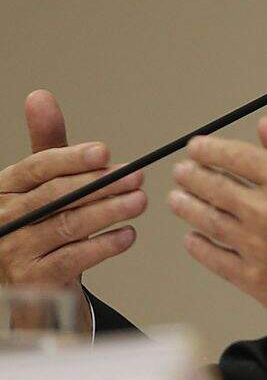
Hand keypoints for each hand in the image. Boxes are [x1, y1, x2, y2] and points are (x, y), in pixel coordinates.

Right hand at [0, 91, 146, 332]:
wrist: (32, 284)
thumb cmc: (41, 223)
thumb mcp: (42, 182)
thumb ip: (48, 144)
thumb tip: (39, 96)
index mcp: (2, 189)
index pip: (37, 167)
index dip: (71, 158)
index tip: (105, 153)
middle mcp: (3, 219)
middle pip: (56, 195)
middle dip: (102, 184)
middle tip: (138, 176)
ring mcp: (13, 252)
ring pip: (68, 225)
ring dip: (110, 211)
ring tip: (140, 201)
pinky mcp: (33, 280)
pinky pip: (74, 258)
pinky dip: (104, 245)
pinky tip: (128, 234)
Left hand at [168, 116, 266, 344]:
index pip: (234, 156)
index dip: (209, 148)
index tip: (198, 146)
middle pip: (213, 186)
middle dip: (192, 174)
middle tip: (182, 171)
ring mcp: (258, 247)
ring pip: (207, 220)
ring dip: (187, 206)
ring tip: (178, 198)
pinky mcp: (255, 280)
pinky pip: (214, 258)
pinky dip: (198, 246)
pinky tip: (192, 238)